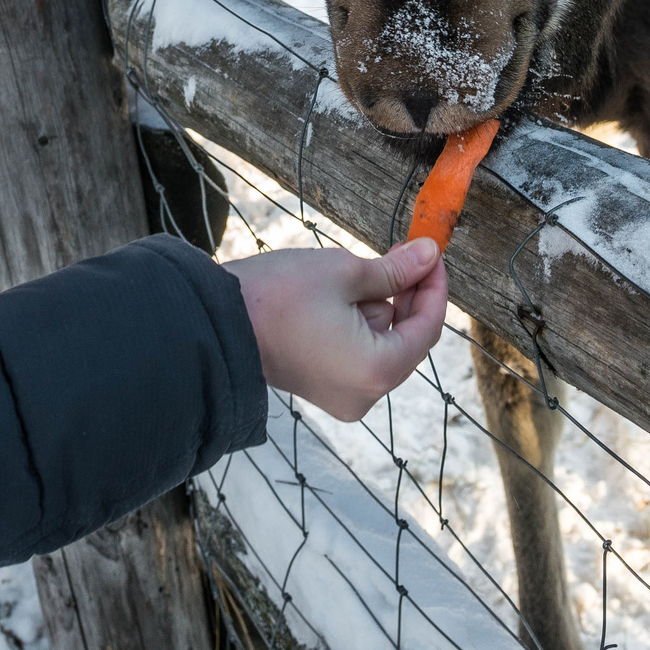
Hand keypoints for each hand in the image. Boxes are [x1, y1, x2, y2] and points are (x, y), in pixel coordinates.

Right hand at [224, 237, 447, 421]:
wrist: (216, 322)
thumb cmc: (277, 298)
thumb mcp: (344, 272)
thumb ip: (395, 269)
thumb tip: (429, 254)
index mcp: (377, 370)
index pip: (427, 327)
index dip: (434, 286)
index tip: (430, 254)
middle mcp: (366, 395)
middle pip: (405, 338)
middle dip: (404, 294)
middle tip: (399, 252)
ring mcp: (344, 397)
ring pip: (380, 344)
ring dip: (376, 307)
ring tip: (350, 275)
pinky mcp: (324, 390)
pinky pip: (357, 355)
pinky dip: (356, 325)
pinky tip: (340, 296)